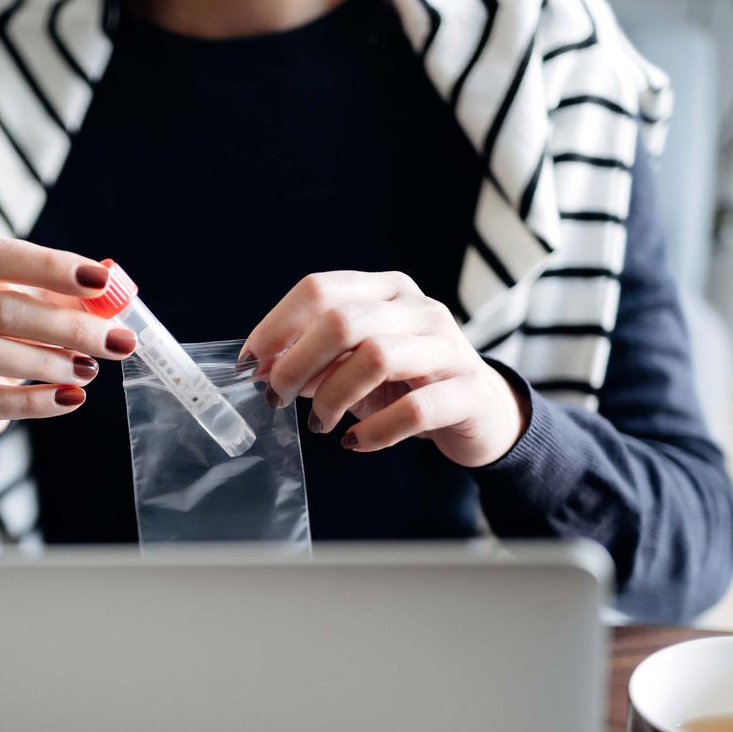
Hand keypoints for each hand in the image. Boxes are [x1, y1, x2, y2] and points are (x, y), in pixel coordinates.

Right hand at [0, 239, 137, 440]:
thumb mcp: (32, 304)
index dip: (52, 267)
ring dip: (46, 361)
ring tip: (89, 371)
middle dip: (65, 325)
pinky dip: (31, 402)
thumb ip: (69, 297)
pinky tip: (70, 399)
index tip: (101, 282)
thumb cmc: (1, 334)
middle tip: (115, 341)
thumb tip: (114, 299)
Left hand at [240, 271, 527, 467]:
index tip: (250, 364)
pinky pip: (414, 409)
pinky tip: (357, 443)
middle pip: (343, 320)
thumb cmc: (407, 384)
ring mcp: (447, 347)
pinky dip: (375, 431)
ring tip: (321, 425)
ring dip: (334, 397)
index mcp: (386, 291)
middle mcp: (418, 309)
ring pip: (376, 357)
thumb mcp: (354, 367)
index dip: (276, 325)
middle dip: (297, 363)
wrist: (482, 413)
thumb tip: (263, 369)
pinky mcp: (467, 391)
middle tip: (278, 398)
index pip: (320, 288)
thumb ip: (313, 363)